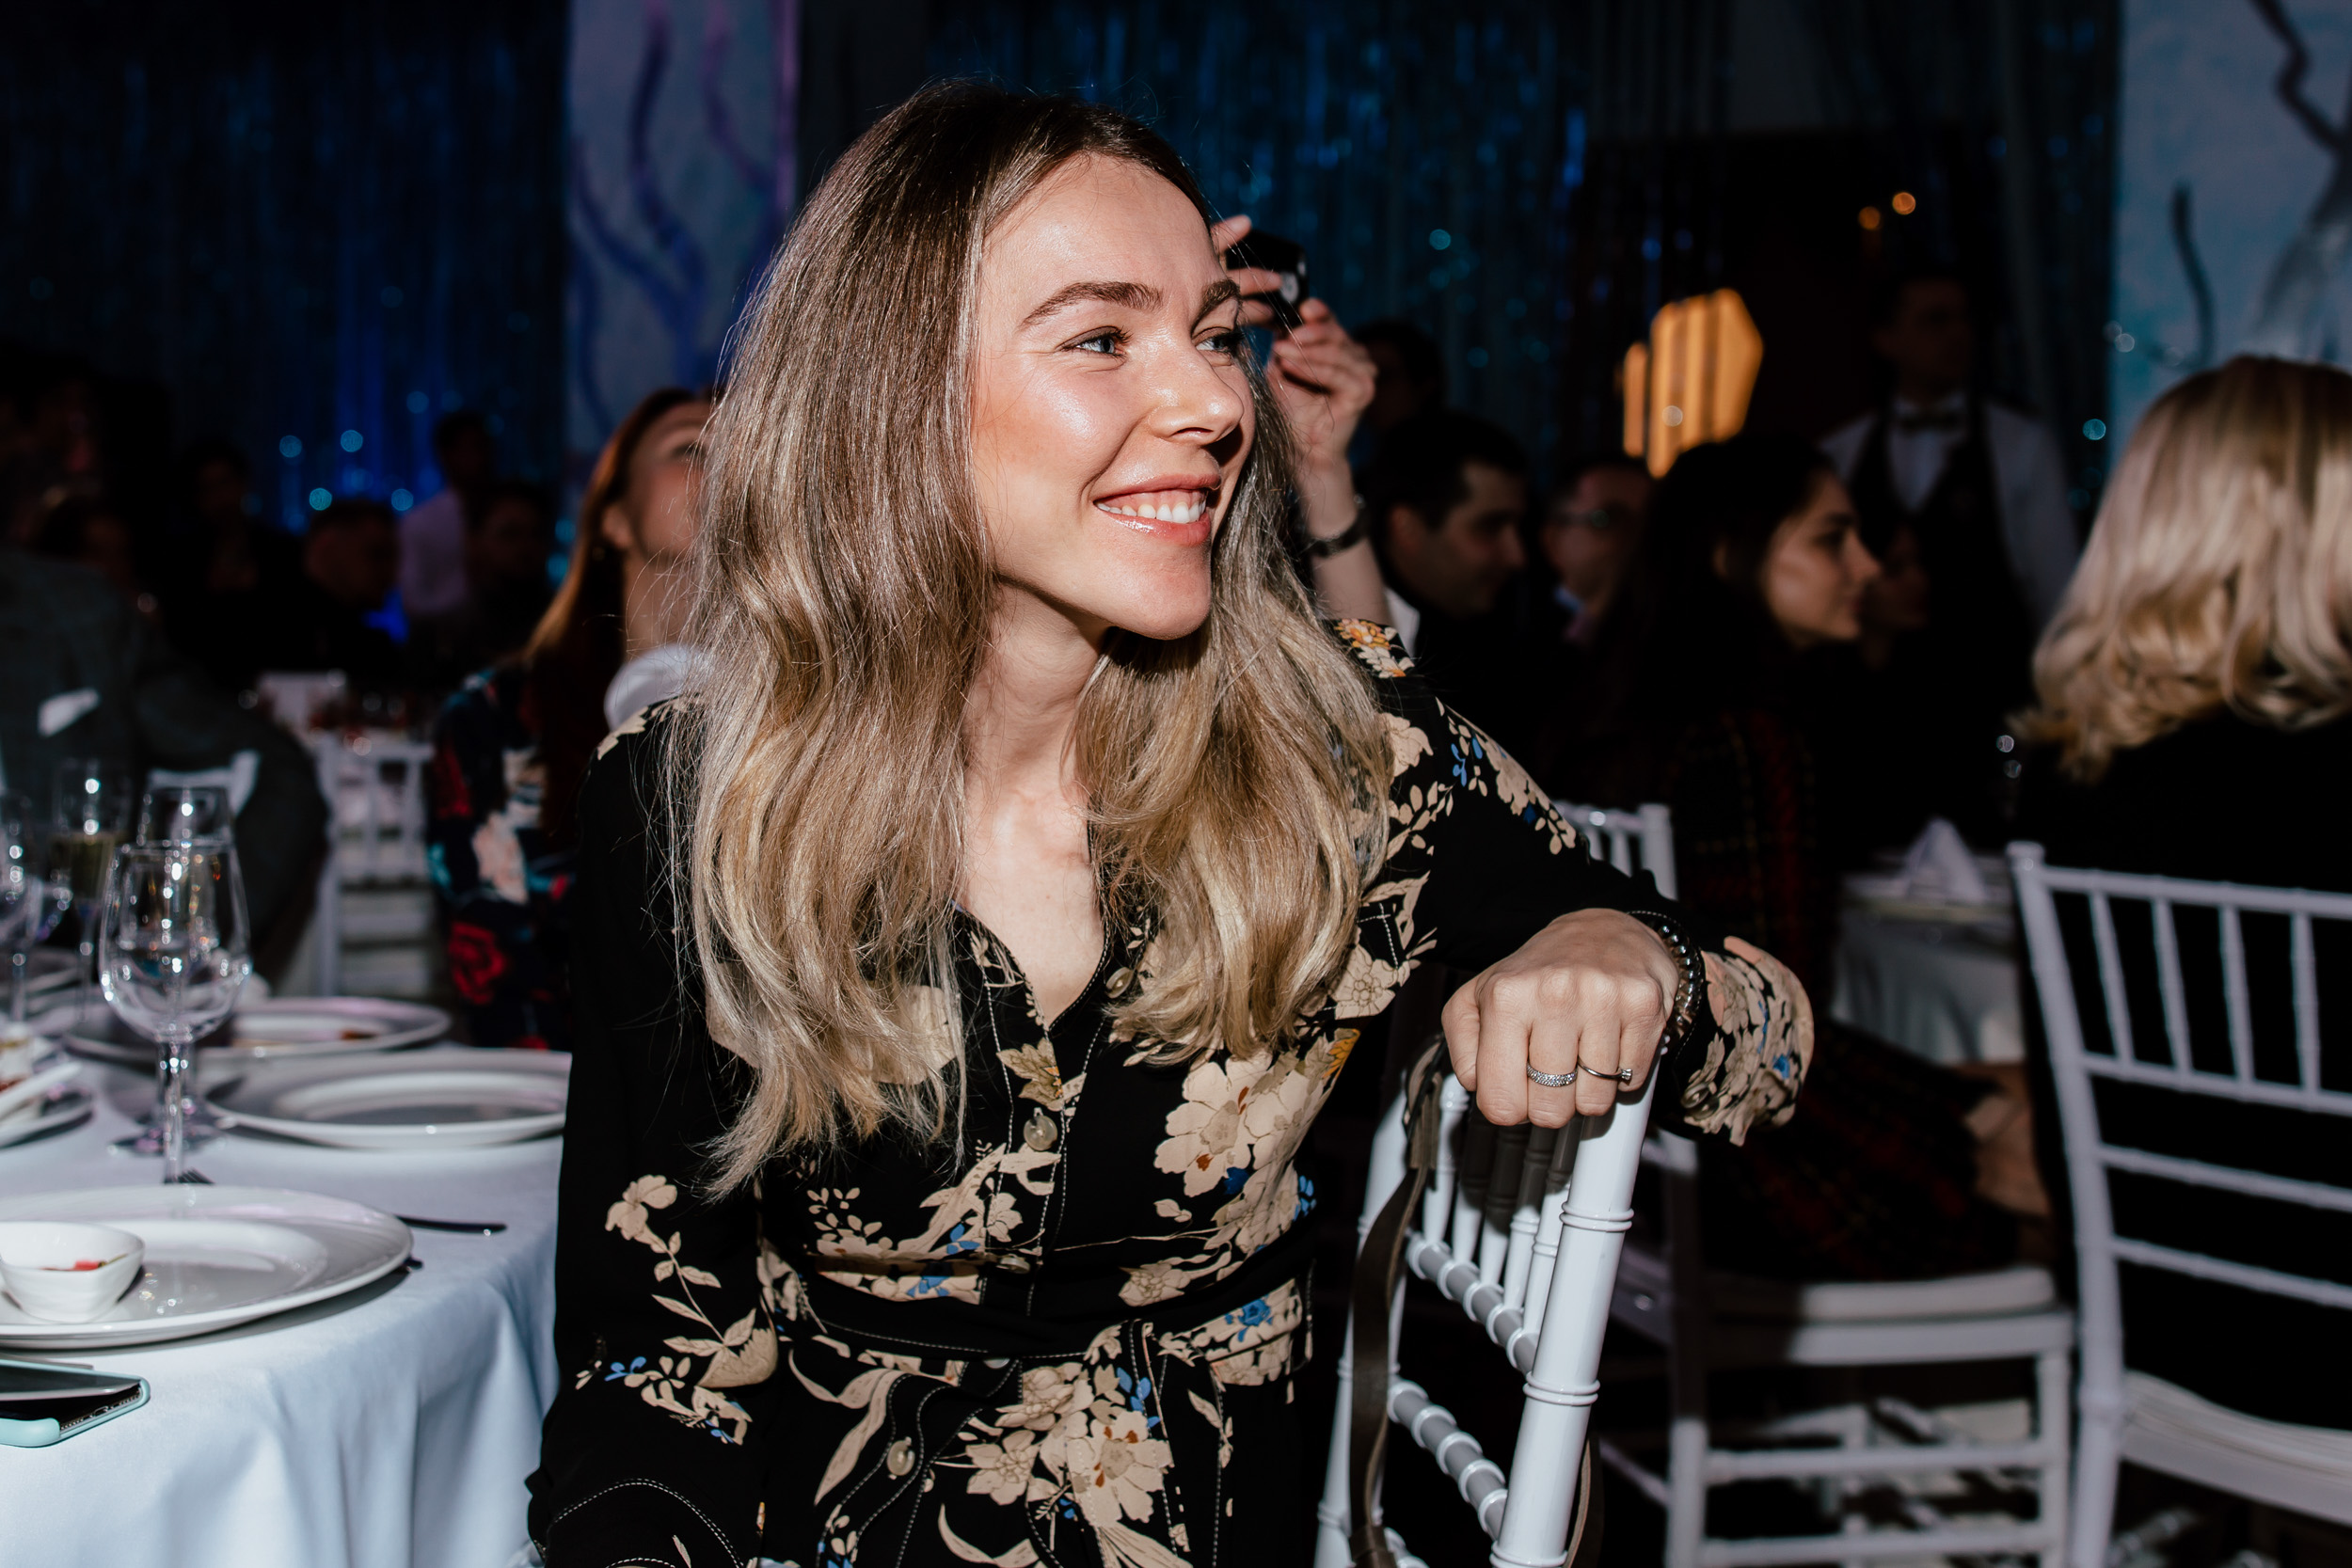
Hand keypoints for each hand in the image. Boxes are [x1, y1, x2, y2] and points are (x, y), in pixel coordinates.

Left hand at [1208, 216, 1375, 476]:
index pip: (1328, 320)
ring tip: (1280, 351)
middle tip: (1286, 333)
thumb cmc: (1290, 409)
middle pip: (1332, 332)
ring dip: (1306, 351)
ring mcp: (1363, 372)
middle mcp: (1356, 355)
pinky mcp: (1363, 391)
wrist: (1302, 450)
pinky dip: (1312, 369)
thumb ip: (1282, 342)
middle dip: (1307, 331)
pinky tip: (1290, 366)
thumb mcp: (1280, 367)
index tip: (1299, 306)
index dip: (1315, 311)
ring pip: (1334, 351)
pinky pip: (1336, 374)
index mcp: (1338, 345)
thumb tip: (1263, 311)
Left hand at [1440, 909, 1678, 1126]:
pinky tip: (1610, 1044)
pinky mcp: (1645, 1006)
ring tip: (1581, 1055)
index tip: (1517, 1091)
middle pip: (1550, 1109)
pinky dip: (1621, 1074)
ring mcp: (1604, 999)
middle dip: (1550, 1104)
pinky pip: (1631, 1079)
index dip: (1509, 1109)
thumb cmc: (1537, 974)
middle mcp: (1554, 994)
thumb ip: (1463, 1047)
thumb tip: (1478, 1085)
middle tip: (1552, 1075)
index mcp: (1506, 996)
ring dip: (1588, 1090)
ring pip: (1594, 1101)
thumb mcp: (1478, 999)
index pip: (1500, 1101)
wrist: (1602, 932)